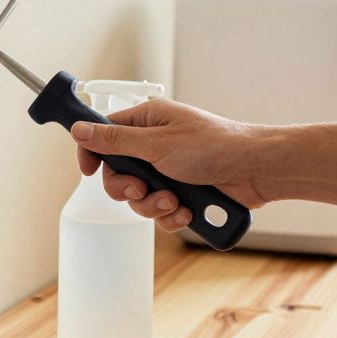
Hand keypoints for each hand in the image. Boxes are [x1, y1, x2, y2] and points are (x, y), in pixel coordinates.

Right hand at [71, 99, 270, 231]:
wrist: (256, 170)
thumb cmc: (214, 145)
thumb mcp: (156, 144)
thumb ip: (115, 140)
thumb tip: (79, 128)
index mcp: (146, 122)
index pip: (104, 135)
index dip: (92, 153)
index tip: (89, 171)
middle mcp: (154, 145)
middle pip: (118, 172)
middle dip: (127, 189)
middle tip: (140, 189)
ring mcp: (169, 170)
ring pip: (139, 197)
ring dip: (153, 205)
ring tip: (174, 201)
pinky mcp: (183, 192)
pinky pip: (161, 211)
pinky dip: (171, 215)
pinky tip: (187, 210)